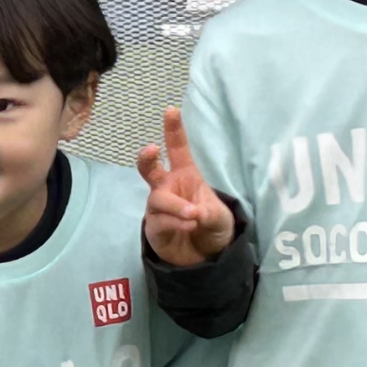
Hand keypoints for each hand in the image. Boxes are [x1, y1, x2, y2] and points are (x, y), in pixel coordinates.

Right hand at [137, 107, 235, 266]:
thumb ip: (210, 213)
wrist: (205, 255)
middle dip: (147, 158)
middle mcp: (168, 187)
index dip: (173, 130)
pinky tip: (190, 225)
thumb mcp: (220, 216)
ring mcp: (158, 207)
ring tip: (195, 216)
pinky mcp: (154, 227)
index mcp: (185, 175)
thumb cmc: (212, 224)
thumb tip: (193, 214)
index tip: (171, 110)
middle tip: (151, 150)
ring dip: (176, 207)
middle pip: (149, 169)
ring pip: (159, 200)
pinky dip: (176, 222)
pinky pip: (159, 221)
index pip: (177, 149)